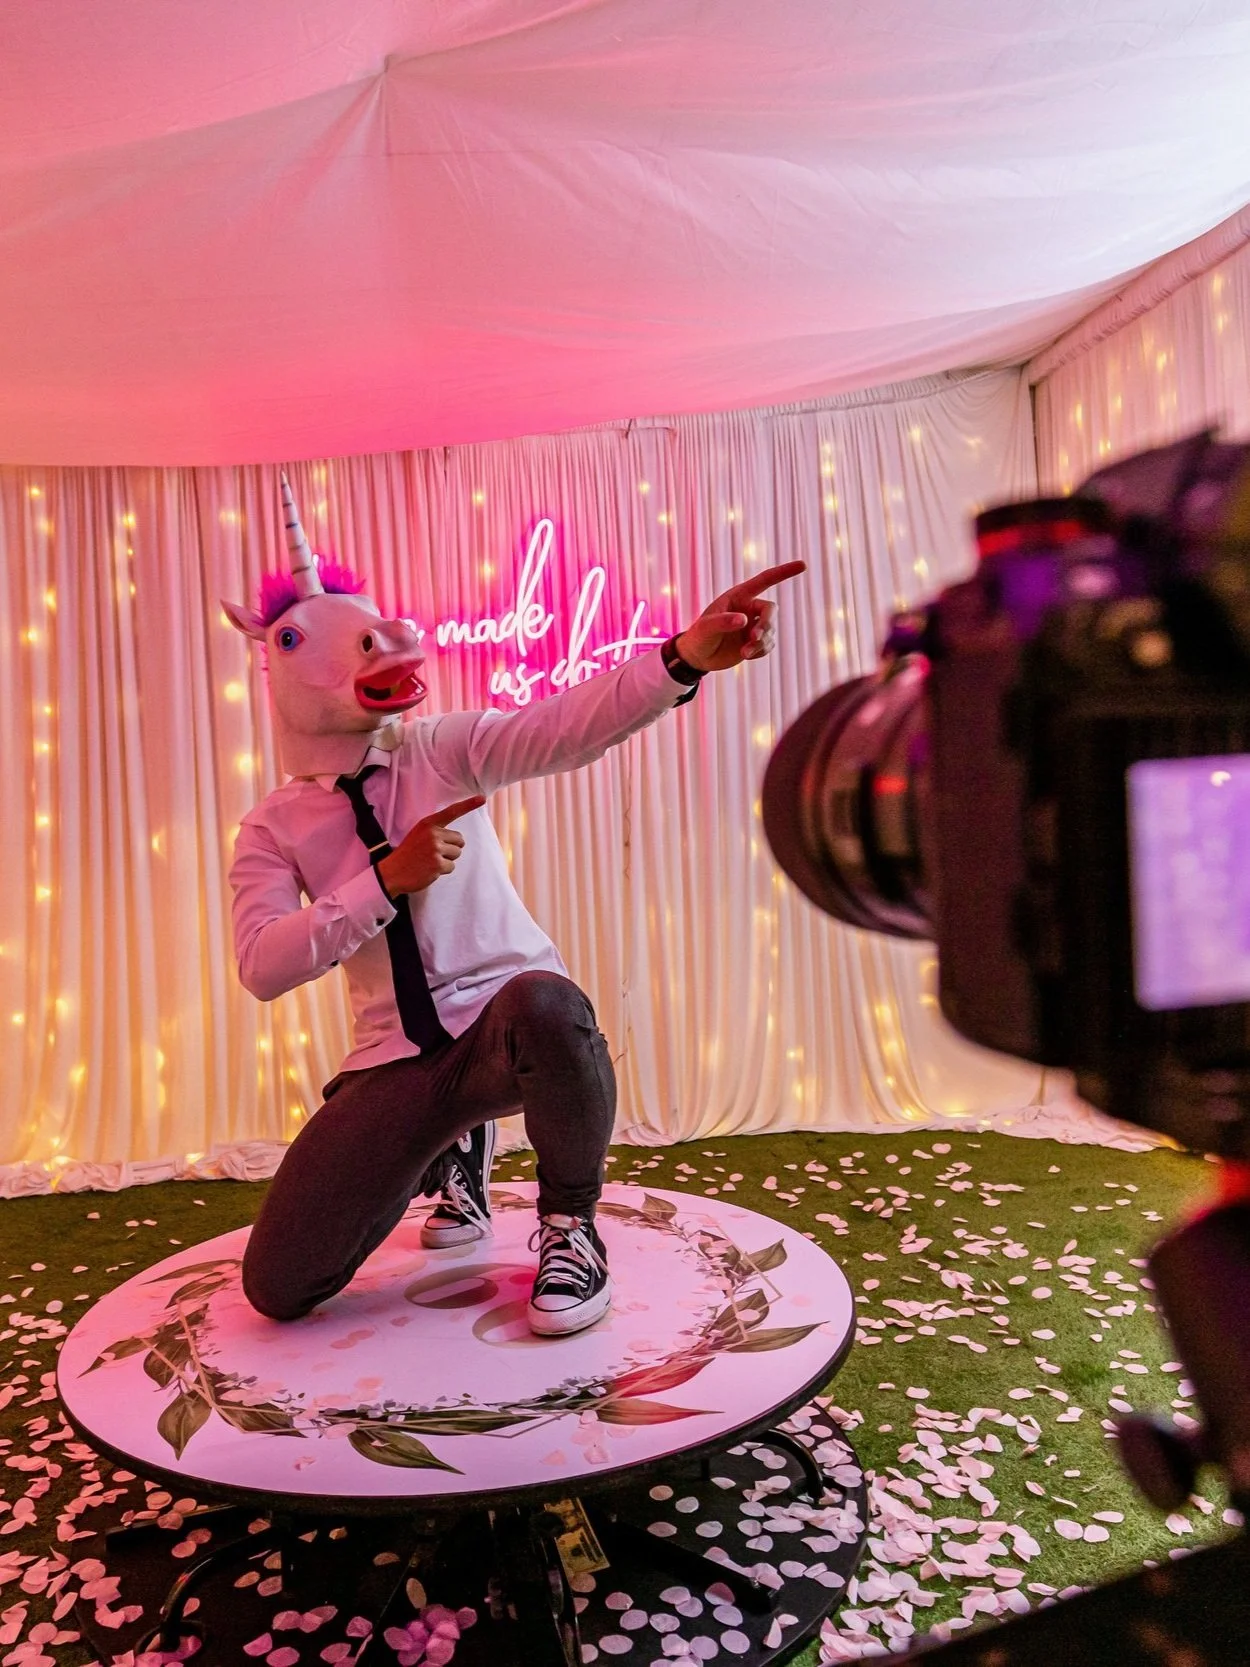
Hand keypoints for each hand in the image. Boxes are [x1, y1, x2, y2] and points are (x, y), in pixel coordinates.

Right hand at [375, 796, 485, 895]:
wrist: (392, 872)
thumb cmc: (408, 854)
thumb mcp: (418, 835)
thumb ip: (435, 832)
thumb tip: (459, 839)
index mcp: (428, 824)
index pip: (451, 812)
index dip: (468, 805)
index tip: (482, 798)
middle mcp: (433, 834)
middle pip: (460, 840)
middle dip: (451, 848)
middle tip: (433, 853)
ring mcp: (435, 849)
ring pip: (457, 854)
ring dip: (447, 860)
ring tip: (429, 861)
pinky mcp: (438, 864)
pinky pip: (452, 866)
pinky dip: (443, 870)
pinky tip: (429, 870)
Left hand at [675, 561, 806, 672]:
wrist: (698, 656)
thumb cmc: (699, 636)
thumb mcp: (706, 627)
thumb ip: (724, 621)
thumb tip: (744, 620)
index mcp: (739, 596)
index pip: (764, 580)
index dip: (784, 572)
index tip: (803, 565)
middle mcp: (749, 608)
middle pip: (770, 611)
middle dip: (766, 624)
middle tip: (754, 637)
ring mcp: (753, 625)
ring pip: (770, 631)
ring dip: (761, 643)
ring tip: (745, 652)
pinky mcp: (756, 642)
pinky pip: (768, 645)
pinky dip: (760, 651)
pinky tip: (746, 655)